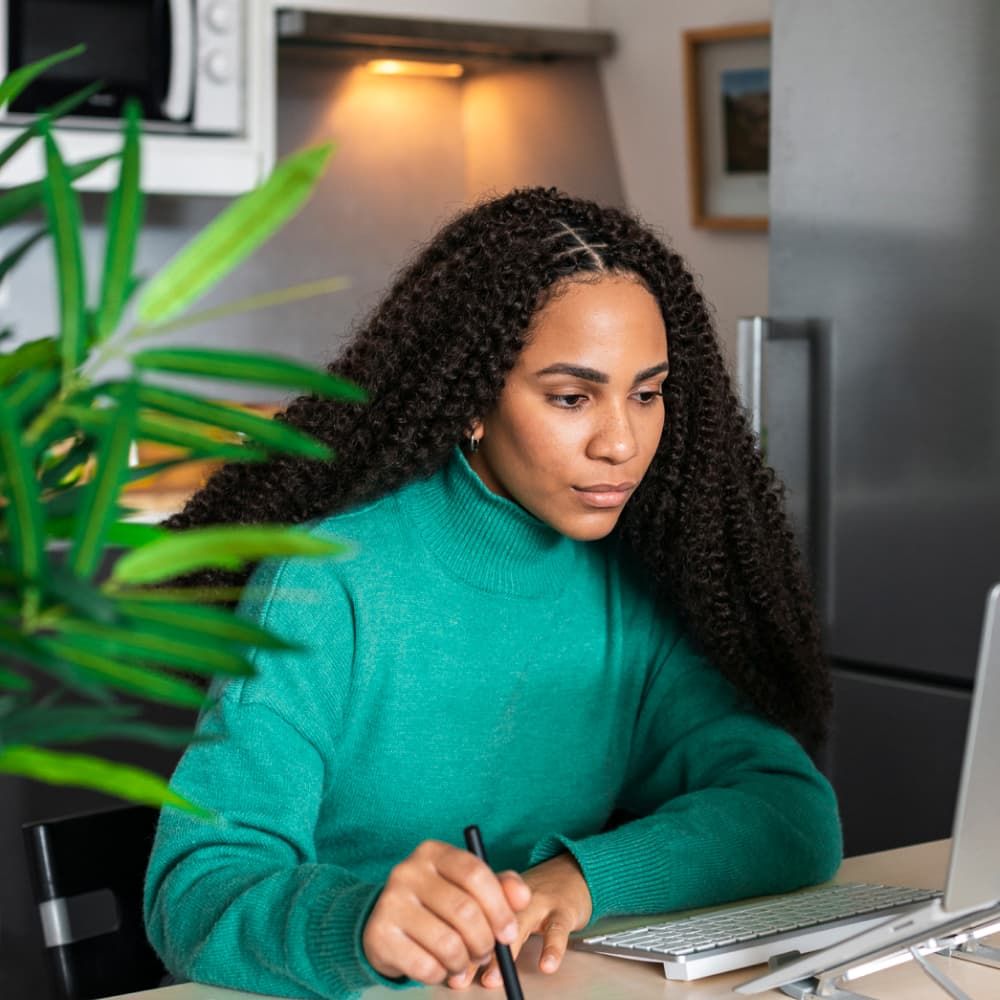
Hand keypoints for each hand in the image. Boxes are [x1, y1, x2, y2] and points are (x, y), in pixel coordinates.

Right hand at [361, 839, 531, 984]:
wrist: (385, 921)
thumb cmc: (436, 902)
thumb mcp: (466, 886)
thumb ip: (499, 887)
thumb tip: (522, 897)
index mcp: (433, 852)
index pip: (475, 873)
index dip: (499, 906)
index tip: (509, 932)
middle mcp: (408, 871)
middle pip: (464, 911)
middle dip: (484, 941)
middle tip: (487, 952)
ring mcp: (390, 901)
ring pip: (447, 943)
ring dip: (464, 962)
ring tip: (463, 962)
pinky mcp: (379, 934)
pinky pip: (425, 965)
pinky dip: (440, 974)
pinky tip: (439, 966)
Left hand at [447, 851, 592, 990]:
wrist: (571, 873)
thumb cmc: (532, 898)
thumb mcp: (507, 905)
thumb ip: (484, 929)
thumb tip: (457, 964)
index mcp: (495, 891)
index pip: (472, 911)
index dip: (456, 940)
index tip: (448, 969)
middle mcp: (513, 894)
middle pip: (491, 918)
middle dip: (473, 951)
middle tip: (460, 976)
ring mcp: (539, 900)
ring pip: (519, 924)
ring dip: (505, 952)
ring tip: (492, 978)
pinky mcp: (563, 909)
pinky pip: (557, 929)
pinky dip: (552, 948)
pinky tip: (546, 965)